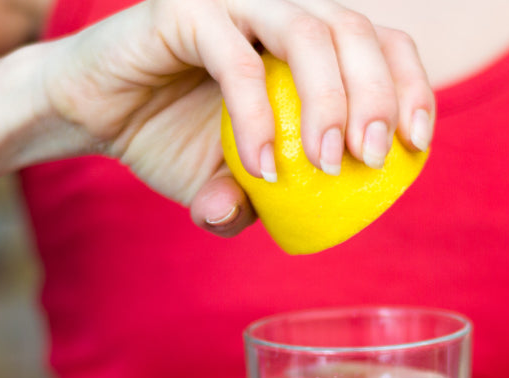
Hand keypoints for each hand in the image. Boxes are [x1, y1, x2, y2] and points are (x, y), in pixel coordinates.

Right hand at [40, 0, 433, 236]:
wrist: (93, 114)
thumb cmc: (173, 140)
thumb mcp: (233, 183)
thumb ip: (268, 203)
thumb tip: (286, 225)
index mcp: (308, 42)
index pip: (382, 43)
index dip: (410, 84)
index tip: (416, 143)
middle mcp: (281, 11)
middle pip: (356, 31)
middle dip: (376, 96)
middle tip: (369, 158)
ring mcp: (237, 3)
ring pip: (309, 31)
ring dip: (329, 101)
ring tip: (326, 164)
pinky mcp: (187, 10)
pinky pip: (238, 60)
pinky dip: (258, 117)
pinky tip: (261, 166)